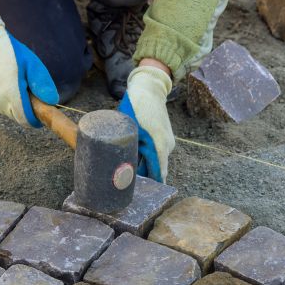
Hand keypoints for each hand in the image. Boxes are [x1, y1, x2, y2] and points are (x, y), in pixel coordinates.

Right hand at [0, 18, 57, 126]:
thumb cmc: (11, 52)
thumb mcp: (32, 64)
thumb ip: (42, 84)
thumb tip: (52, 102)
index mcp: (11, 94)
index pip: (26, 119)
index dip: (36, 119)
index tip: (43, 114)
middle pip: (18, 117)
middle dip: (27, 109)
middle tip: (30, 92)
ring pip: (8, 112)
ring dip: (16, 104)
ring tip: (16, 84)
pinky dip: (5, 100)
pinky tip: (5, 84)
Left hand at [118, 65, 174, 181]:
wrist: (149, 89)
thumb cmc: (136, 106)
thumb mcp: (128, 127)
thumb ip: (127, 146)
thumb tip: (117, 165)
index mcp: (159, 144)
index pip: (158, 173)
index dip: (149, 185)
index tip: (139, 194)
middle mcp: (167, 146)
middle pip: (156, 169)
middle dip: (144, 178)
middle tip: (127, 186)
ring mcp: (168, 142)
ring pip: (155, 161)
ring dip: (144, 167)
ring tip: (127, 172)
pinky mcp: (165, 138)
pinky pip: (156, 154)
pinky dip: (147, 158)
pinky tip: (134, 158)